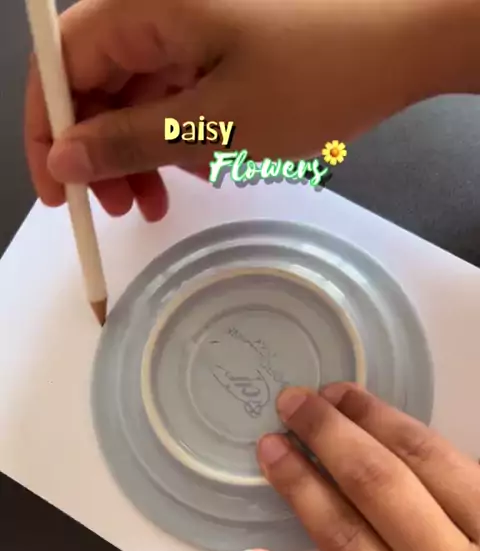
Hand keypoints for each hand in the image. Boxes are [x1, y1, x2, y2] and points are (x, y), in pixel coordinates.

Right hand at [25, 0, 469, 220]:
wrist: (404, 42)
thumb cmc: (317, 74)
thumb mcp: (213, 126)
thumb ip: (128, 142)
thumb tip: (65, 158)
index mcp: (146, 6)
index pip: (61, 64)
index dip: (49, 131)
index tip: (59, 193)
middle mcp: (159, 7)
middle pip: (94, 81)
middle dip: (98, 151)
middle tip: (117, 210)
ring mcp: (189, 25)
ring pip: (132, 94)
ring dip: (136, 152)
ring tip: (157, 204)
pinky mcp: (216, 42)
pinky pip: (171, 92)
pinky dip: (172, 137)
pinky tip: (192, 172)